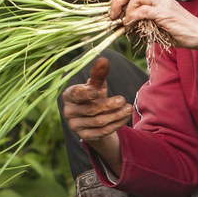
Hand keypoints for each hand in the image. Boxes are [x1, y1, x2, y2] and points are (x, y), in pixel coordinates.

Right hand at [61, 58, 129, 173]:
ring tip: (128, 108)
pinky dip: (116, 124)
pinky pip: (102, 132)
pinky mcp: (85, 137)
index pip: (75, 95)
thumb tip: (103, 60)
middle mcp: (69, 112)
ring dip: (115, 115)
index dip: (85, 94)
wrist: (92, 118)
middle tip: (123, 99)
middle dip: (108, 105)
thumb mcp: (96, 85)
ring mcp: (75, 126)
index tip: (97, 92)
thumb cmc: (93, 96)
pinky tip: (124, 117)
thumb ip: (99, 74)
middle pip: (90, 110)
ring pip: (98, 122)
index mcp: (69, 96)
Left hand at [108, 0, 197, 63]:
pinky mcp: (164, 12)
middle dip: (117, 1)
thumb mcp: (157, 29)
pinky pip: (142, 10)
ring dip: (125, 10)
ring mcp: (162, 2)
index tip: (113, 12)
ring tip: (123, 23)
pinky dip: (132, 17)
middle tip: (112, 16)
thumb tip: (124, 28)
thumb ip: (141, 27)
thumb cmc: (180, 34)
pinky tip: (130, 26)